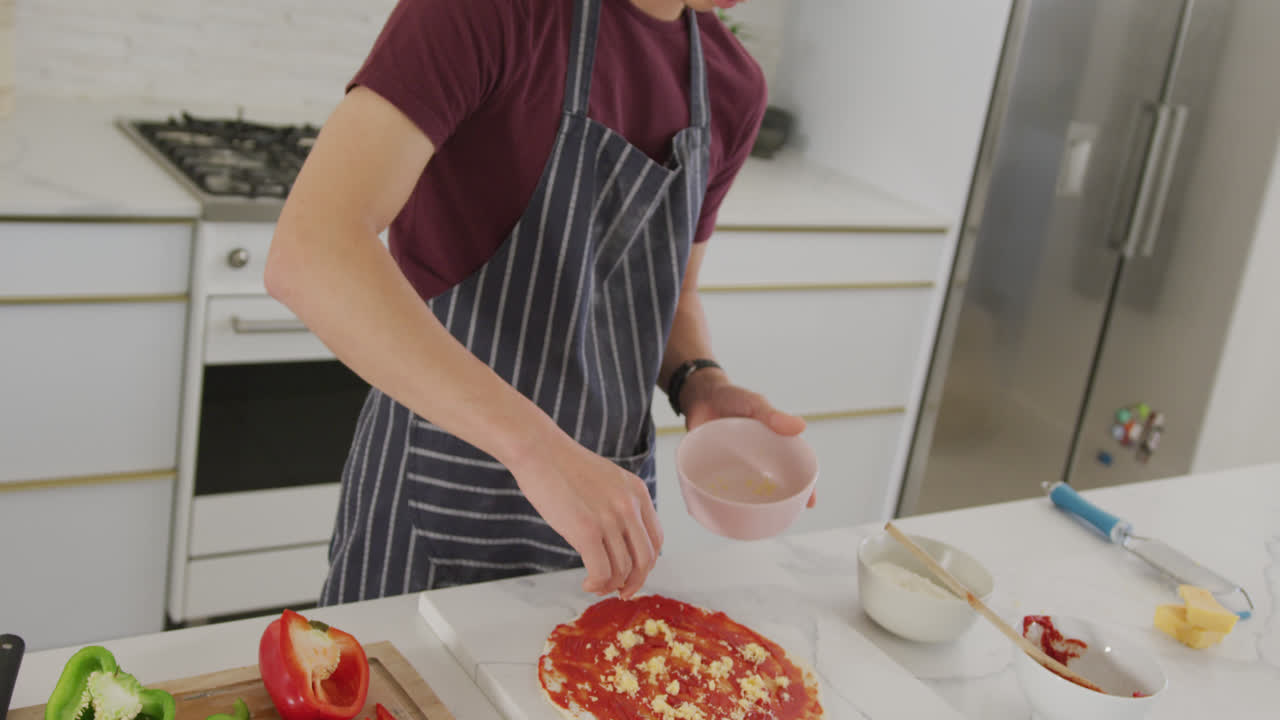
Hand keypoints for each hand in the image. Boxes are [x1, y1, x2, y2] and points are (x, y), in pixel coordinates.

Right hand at [509, 433, 663, 598]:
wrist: (538, 450)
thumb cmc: (564, 465)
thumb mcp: (607, 479)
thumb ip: (620, 504)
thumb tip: (619, 542)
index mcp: (638, 492)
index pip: (656, 540)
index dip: (646, 564)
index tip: (633, 574)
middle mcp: (629, 506)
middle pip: (645, 559)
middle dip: (634, 582)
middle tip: (620, 592)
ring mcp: (610, 519)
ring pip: (622, 570)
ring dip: (610, 585)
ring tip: (595, 585)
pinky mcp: (587, 531)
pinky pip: (602, 572)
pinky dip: (596, 584)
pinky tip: (587, 583)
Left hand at [681, 370, 815, 507]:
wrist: (699, 395)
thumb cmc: (732, 397)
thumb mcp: (754, 403)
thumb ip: (772, 415)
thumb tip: (801, 427)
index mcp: (771, 446)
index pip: (793, 469)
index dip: (804, 487)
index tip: (810, 503)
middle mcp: (754, 461)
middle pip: (771, 488)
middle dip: (779, 504)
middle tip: (783, 517)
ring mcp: (733, 468)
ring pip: (745, 494)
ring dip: (749, 509)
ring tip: (752, 522)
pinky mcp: (711, 470)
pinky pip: (718, 490)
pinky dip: (719, 502)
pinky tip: (718, 515)